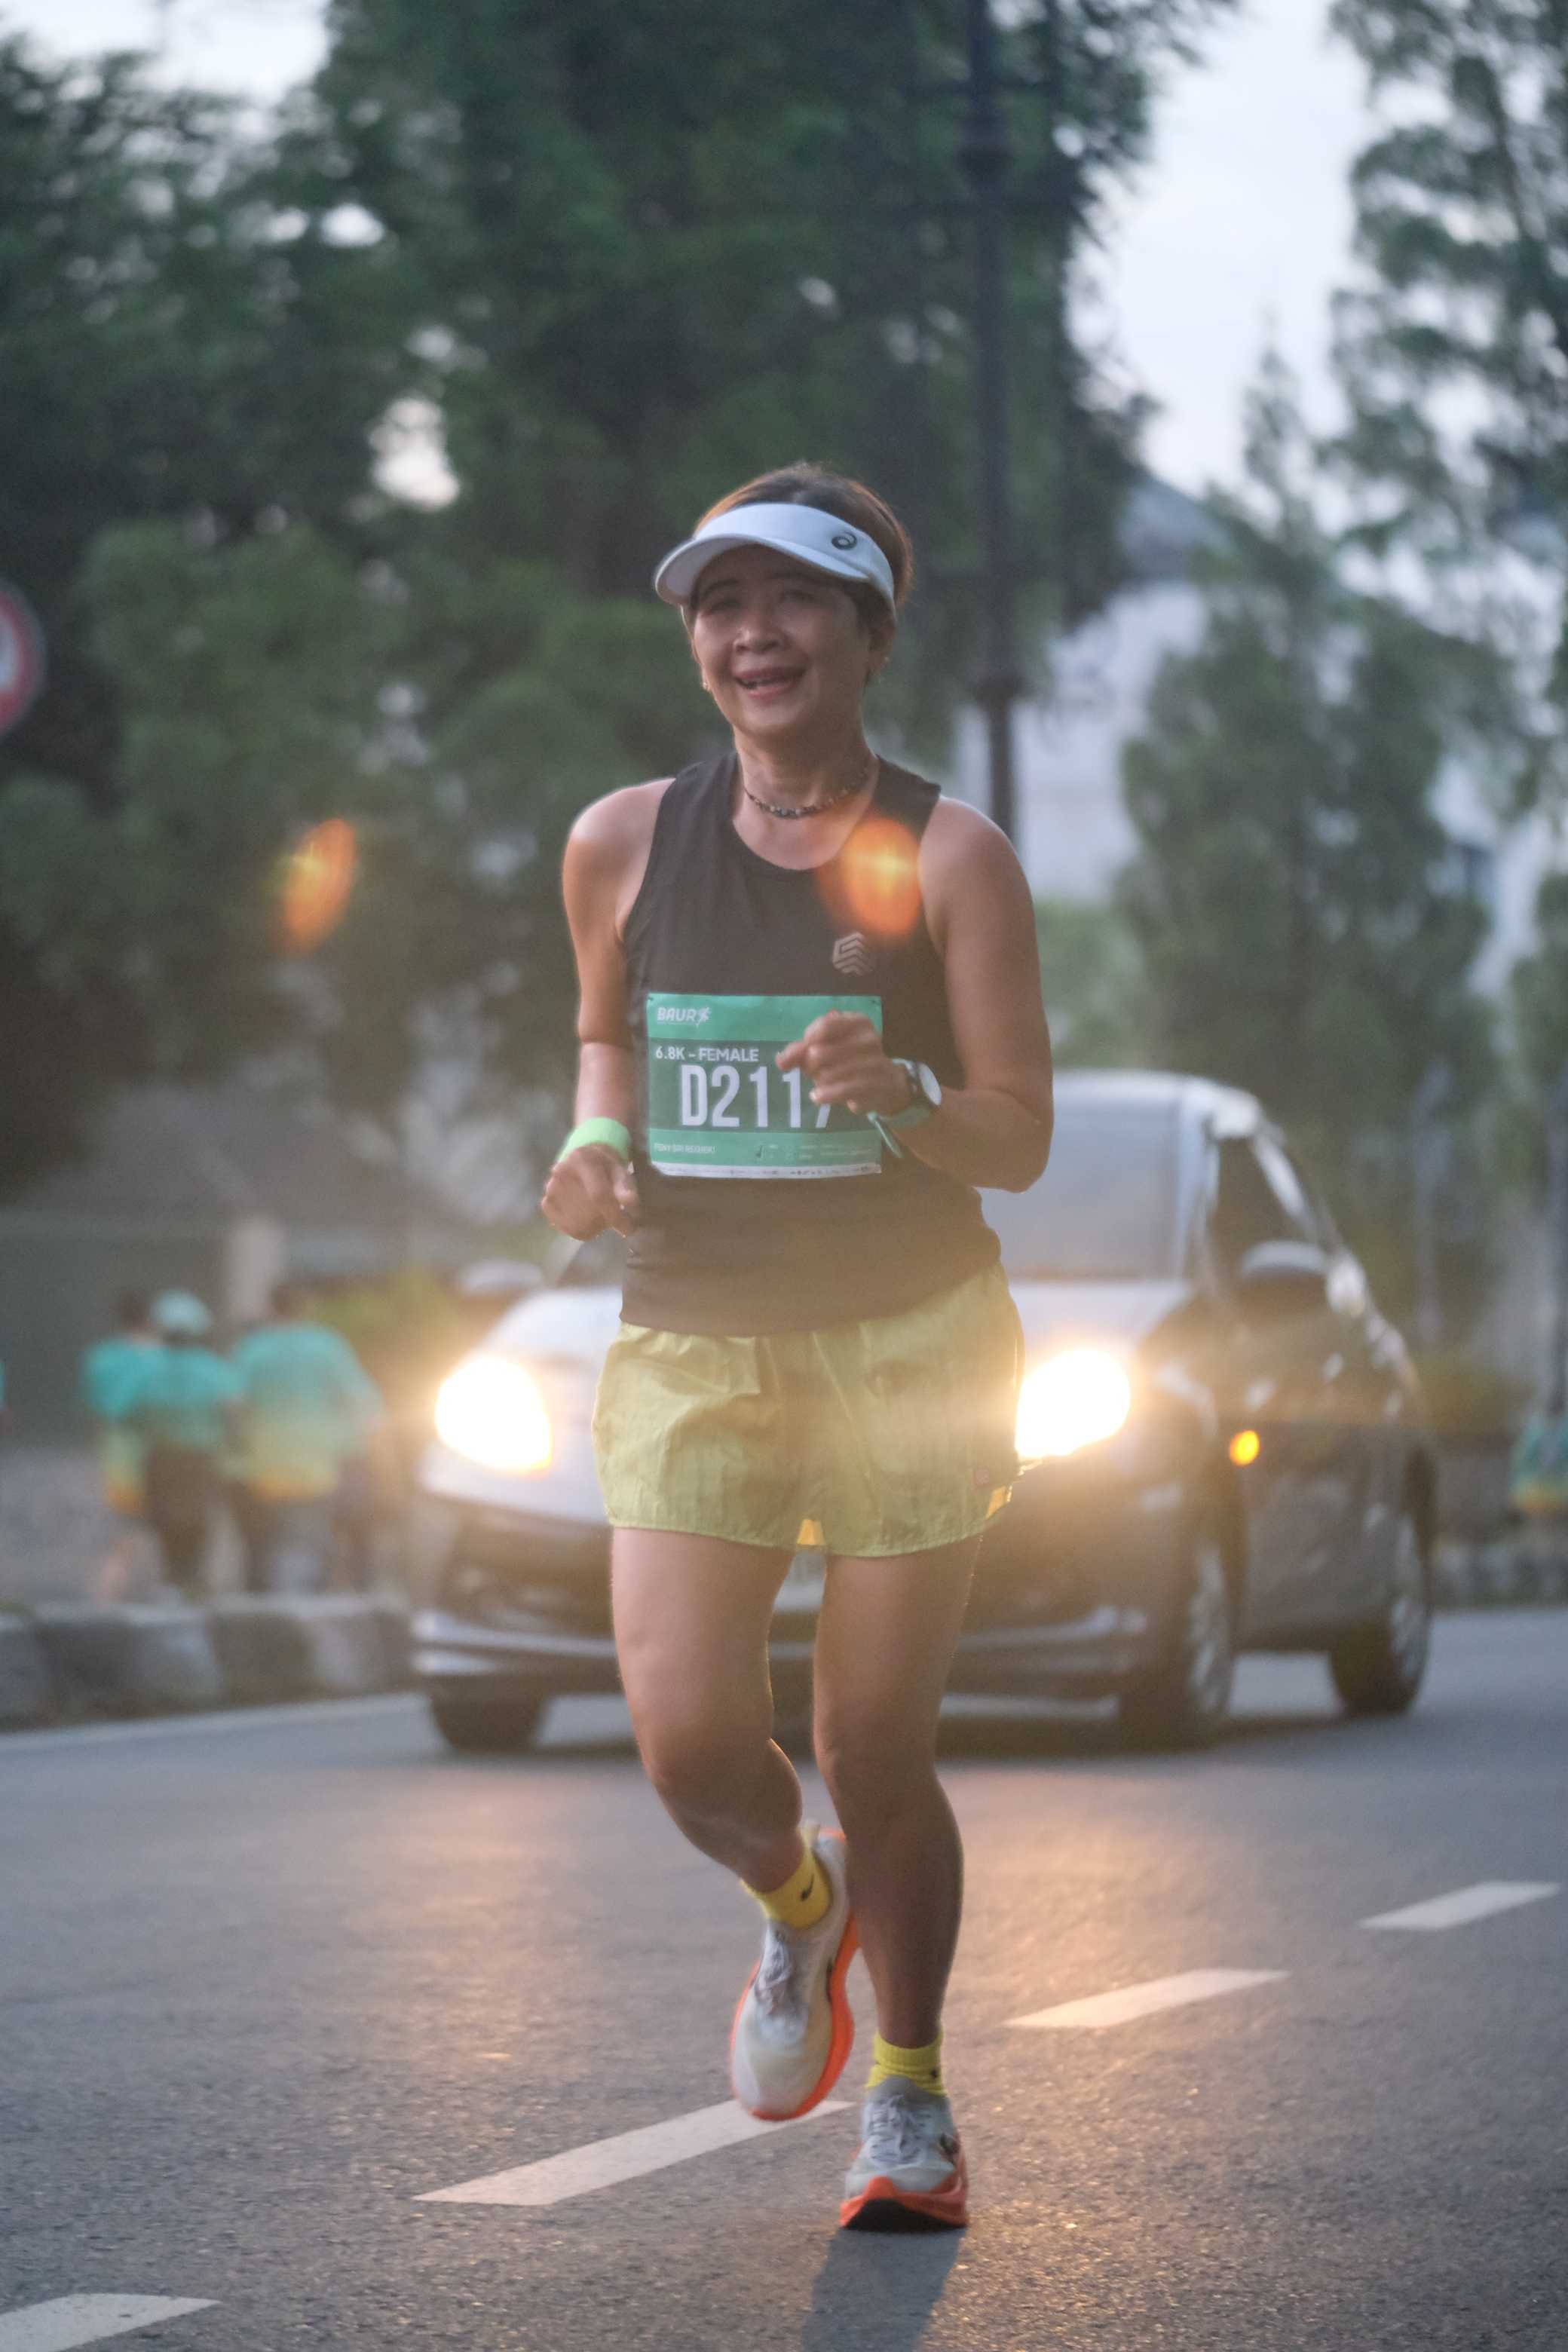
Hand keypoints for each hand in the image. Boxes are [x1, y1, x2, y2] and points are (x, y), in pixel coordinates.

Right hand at [541, 1144, 640, 1238]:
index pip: (599, 1195)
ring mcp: (550, 1190)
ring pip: (577, 1224)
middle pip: (588, 1213)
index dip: (615, 1215)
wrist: (582, 1159)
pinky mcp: (546, 1203)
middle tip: (616, 1217)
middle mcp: (560, 1174)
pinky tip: (588, 1217)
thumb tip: (630, 1202)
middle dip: (607, 1221)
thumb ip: (625, 1185)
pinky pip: (567, 1227)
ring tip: (601, 1214)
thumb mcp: (619, 1169)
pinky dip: (581, 1227)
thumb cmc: (605, 1165)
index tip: (629, 1229)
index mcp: (581, 1161)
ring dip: (595, 1226)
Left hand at [776, 1011, 910, 1115]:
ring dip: (819, 1081)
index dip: (805, 1042)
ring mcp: (874, 1062)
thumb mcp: (827, 1048)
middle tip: (815, 1071)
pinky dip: (825, 1095)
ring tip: (824, 1083)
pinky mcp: (874, 1085)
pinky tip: (818, 1096)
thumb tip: (781, 1060)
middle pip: (819, 1052)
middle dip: (810, 1066)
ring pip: (827, 1074)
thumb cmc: (851, 1061)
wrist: (886, 1084)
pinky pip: (841, 1090)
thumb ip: (802, 1050)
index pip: (824, 1025)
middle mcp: (868, 1038)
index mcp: (857, 1022)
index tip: (799, 1054)